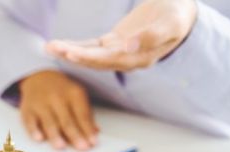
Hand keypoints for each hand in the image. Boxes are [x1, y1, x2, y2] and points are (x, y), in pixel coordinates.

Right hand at [18, 70, 97, 150]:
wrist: (39, 77)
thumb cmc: (61, 91)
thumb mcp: (77, 96)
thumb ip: (85, 115)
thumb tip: (95, 132)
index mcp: (73, 93)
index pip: (82, 114)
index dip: (88, 129)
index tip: (93, 143)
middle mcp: (57, 97)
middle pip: (67, 120)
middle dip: (75, 135)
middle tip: (81, 147)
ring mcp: (41, 103)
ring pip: (49, 122)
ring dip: (55, 135)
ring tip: (61, 147)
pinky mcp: (27, 110)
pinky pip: (30, 121)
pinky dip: (34, 130)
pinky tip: (39, 138)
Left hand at [45, 0, 196, 70]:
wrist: (179, 12)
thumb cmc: (177, 16)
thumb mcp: (170, 23)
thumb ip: (151, 36)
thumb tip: (128, 47)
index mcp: (139, 58)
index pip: (110, 59)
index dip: (90, 56)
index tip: (71, 52)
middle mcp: (126, 59)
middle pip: (95, 60)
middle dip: (72, 54)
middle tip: (53, 48)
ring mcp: (118, 52)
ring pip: (89, 55)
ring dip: (69, 51)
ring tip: (50, 46)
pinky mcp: (112, 44)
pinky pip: (90, 46)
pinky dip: (74, 45)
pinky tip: (58, 45)